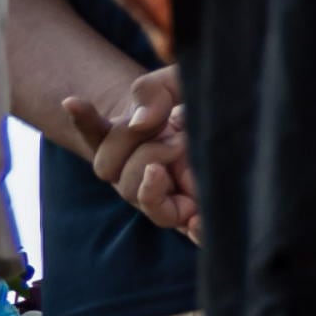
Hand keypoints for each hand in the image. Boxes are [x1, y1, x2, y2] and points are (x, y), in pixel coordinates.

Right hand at [62, 65, 195, 237]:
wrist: (241, 126)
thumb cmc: (200, 103)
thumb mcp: (175, 86)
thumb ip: (152, 93)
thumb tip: (141, 121)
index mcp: (129, 139)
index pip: (94, 134)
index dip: (84, 119)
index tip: (74, 101)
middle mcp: (140, 169)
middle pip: (110, 171)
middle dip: (138, 150)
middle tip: (177, 137)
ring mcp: (166, 193)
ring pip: (140, 199)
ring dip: (153, 182)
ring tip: (184, 151)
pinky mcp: (196, 213)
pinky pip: (186, 230)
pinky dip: (192, 227)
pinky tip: (199, 219)